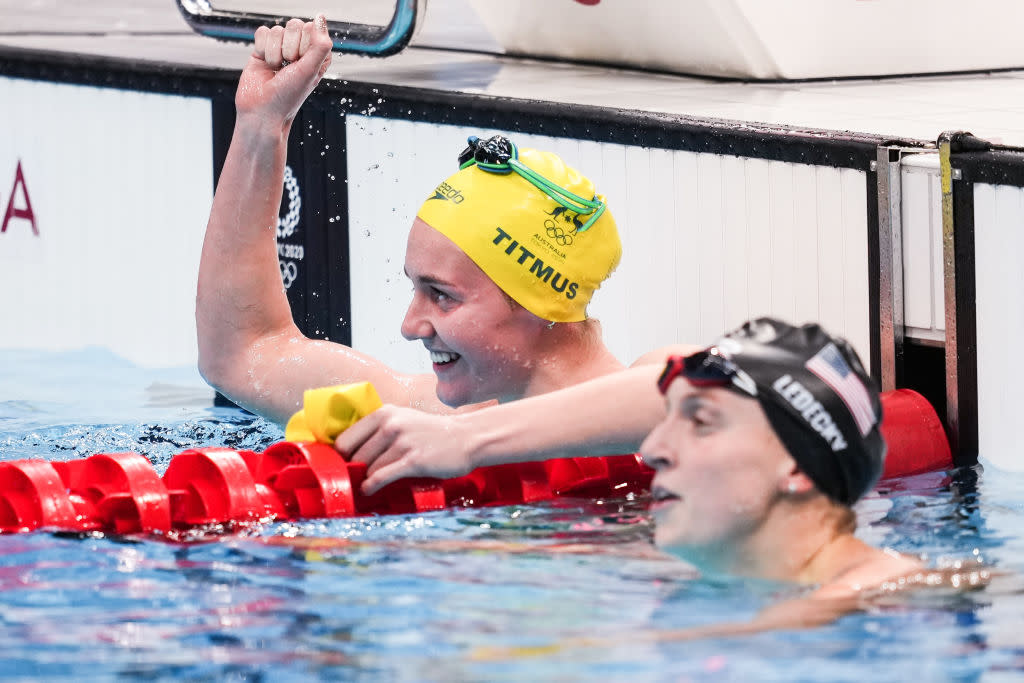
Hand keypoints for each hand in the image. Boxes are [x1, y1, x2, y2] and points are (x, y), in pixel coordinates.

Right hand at [235, 15, 332, 123]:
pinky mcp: (264, 48)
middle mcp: (301, 49)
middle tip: (287, 68)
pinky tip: (265, 64)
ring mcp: (281, 47)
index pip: (312, 28)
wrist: (261, 111)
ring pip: (277, 30)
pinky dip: (262, 49)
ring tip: (276, 70)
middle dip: (288, 49)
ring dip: (274, 53)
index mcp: (318, 54)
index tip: (301, 65)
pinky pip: (262, 32)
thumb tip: (320, 16)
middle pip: (294, 25)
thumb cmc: (289, 96)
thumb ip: (320, 44)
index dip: (304, 46)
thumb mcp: (310, 71)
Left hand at [334, 406, 477, 494]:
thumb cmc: (432, 433)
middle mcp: (390, 425)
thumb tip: (348, 451)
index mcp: (384, 413)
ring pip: (368, 468)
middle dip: (354, 470)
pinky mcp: (413, 461)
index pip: (345, 439)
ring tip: (367, 486)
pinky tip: (370, 490)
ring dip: (366, 480)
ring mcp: (402, 443)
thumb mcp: (403, 419)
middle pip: (355, 457)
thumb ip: (378, 430)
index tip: (343, 466)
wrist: (467, 438)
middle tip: (355, 480)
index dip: (341, 457)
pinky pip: (382, 477)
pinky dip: (372, 486)